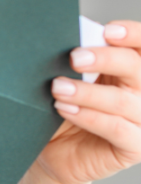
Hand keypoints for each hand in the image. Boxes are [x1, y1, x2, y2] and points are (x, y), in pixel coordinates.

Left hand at [33, 20, 140, 183]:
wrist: (50, 152)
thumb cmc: (60, 111)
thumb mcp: (69, 81)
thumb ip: (78, 62)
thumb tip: (66, 34)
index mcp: (130, 70)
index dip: (133, 34)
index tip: (108, 30)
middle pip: (137, 67)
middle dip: (106, 59)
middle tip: (75, 57)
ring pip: (123, 100)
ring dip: (87, 92)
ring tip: (57, 88)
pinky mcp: (135, 147)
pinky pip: (116, 128)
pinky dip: (88, 116)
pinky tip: (64, 108)